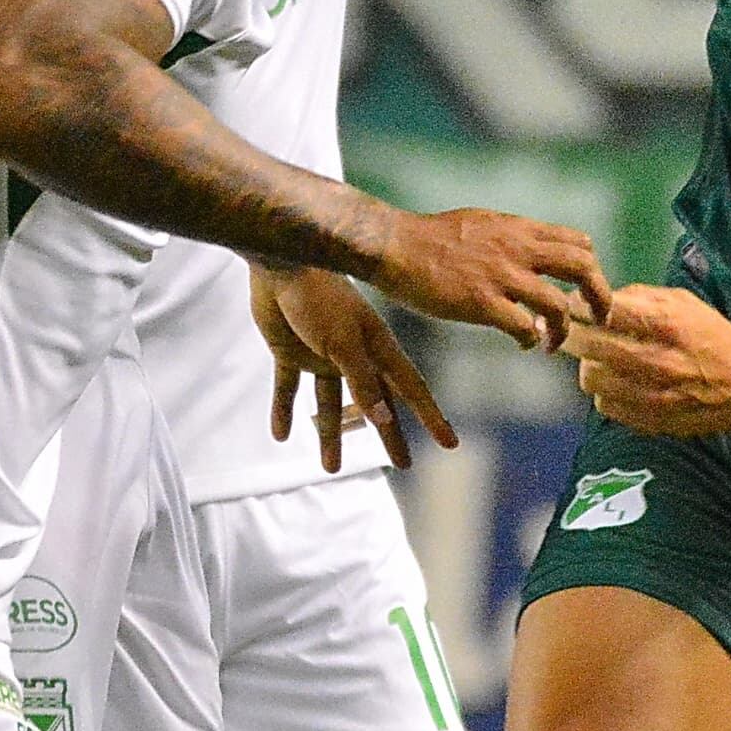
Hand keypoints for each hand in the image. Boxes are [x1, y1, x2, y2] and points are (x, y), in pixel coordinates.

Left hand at [255, 265, 454, 469]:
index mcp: (377, 349)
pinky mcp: (290, 351)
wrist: (281, 263)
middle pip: (376, 403)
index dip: (430, 416)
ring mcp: (322, 355)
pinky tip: (280, 435)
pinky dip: (284, 411)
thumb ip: (362, 381)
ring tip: (329, 468)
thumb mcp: (343, 344)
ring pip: (330, 404)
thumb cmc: (319, 298)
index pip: (410, 389)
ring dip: (331, 434)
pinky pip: (289, 388)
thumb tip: (384, 419)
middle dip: (388, 434)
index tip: (450, 443)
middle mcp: (355, 355)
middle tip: (403, 464)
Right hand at [369, 208, 610, 350]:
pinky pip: (524, 327)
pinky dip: (531, 340)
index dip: (589, 267)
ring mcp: (501, 276)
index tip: (582, 288)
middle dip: (599, 296)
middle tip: (597, 317)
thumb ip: (508, 239)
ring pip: (558, 305)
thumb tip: (525, 255)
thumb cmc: (429, 238)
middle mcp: (518, 249)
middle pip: (583, 267)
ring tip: (552, 344)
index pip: (577, 242)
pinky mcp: (482, 302)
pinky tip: (524, 343)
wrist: (394, 245)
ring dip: (563, 330)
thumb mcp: (480, 223)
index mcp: (519, 229)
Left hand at [563, 284, 730, 434]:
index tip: (575, 305)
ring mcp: (650, 393)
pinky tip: (620, 383)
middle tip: (570, 331)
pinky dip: (606, 391)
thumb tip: (596, 298)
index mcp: (665, 323)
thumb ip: (639, 297)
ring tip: (602, 359)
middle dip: (571, 334)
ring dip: (590, 365)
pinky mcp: (648, 419)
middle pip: (586, 344)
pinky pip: (604, 403)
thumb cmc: (711, 336)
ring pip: (589, 376)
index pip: (602, 310)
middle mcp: (654, 358)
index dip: (579, 305)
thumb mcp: (683, 302)